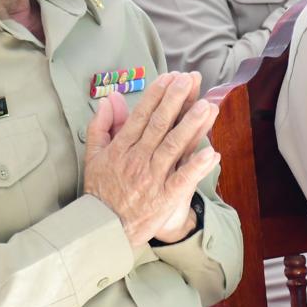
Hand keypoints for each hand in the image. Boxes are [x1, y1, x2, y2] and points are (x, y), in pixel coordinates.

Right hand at [83, 71, 220, 246]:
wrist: (103, 228)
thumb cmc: (100, 190)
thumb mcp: (93, 155)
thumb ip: (101, 125)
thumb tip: (109, 99)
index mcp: (120, 148)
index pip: (141, 116)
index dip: (156, 95)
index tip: (169, 77)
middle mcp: (137, 159)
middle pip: (159, 125)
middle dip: (175, 100)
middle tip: (188, 80)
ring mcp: (152, 178)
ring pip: (173, 147)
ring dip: (191, 126)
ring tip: (206, 106)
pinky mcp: (164, 198)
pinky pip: (183, 179)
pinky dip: (198, 166)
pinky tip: (213, 153)